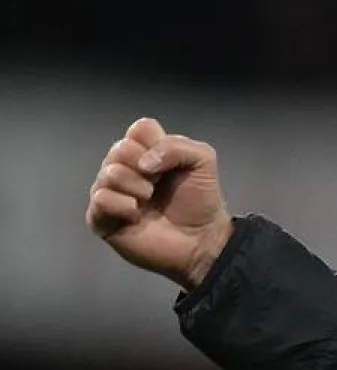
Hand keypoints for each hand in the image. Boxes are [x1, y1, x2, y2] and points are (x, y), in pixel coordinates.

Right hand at [85, 118, 234, 290]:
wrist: (201, 240)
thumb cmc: (200, 201)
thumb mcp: (203, 161)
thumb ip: (177, 147)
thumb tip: (144, 161)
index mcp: (146, 151)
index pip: (139, 129)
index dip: (155, 143)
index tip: (169, 163)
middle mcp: (124, 167)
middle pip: (120, 148)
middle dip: (146, 167)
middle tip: (159, 184)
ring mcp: (111, 192)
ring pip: (109, 173)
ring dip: (137, 187)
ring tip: (150, 200)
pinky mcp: (101, 218)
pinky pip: (100, 199)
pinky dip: (122, 205)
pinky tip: (136, 214)